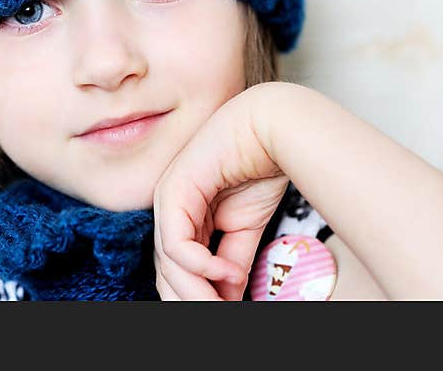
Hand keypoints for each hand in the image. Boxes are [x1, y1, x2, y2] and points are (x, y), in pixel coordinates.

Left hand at [153, 83, 289, 300]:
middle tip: (219, 317)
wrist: (274, 125)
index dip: (198, 296)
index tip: (223, 313)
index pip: (177, 268)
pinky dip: (199, 263)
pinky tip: (225, 272)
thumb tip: (227, 295)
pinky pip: (176, 241)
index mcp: (184, 215)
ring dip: (197, 290)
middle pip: (168, 271)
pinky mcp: (174, 188)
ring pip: (170, 261)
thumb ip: (232, 259)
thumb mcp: (245, 225)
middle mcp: (170, 207)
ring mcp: (168, 196)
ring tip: (223, 305)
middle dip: (193, 300)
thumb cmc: (261, 165)